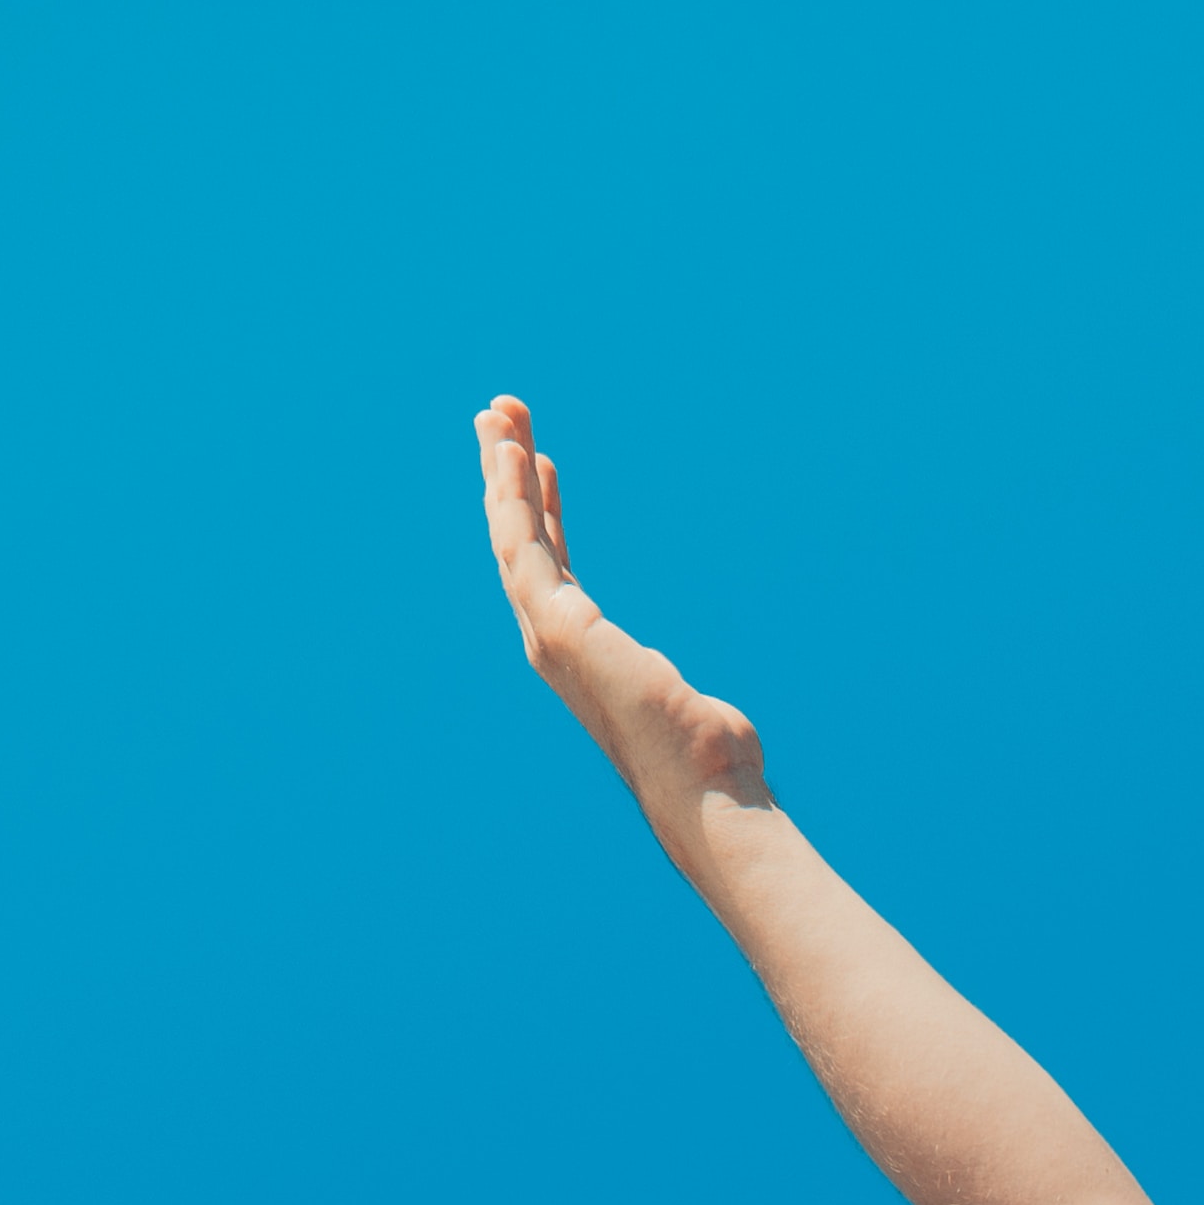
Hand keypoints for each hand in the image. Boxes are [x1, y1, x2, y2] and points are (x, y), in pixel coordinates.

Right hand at [477, 395, 772, 842]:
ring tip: (499, 414)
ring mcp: (548, 633)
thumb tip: (704, 719)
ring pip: (512, 534)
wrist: (701, 790)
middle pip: (519, 541)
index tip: (545, 464)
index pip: (552, 567)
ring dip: (503, 471)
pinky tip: (520, 452)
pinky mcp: (559, 626)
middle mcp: (550, 641)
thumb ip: (672, 695)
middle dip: (508, 477)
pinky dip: (518, 495)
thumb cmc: (704, 763)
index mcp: (578, 652)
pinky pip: (527, 545)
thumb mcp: (681, 708)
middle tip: (502, 417)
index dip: (545, 511)